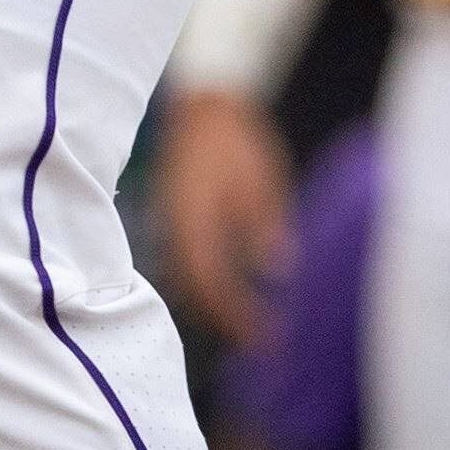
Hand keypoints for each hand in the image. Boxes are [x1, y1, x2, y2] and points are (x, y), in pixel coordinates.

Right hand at [156, 78, 298, 340]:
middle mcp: (175, 229)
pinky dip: (210, 286)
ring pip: (190, 281)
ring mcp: (171, 227)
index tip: (266, 336)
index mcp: (194, 219)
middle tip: (263, 342)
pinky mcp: (177, 223)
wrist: (204, 107)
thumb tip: (277, 269)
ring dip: (218, 306)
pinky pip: (189, 265)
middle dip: (227, 319)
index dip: (236, 313)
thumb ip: (263, 223)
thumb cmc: (235, 141)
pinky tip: (232, 295)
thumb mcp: (258, 179)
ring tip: (251, 327)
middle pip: (196, 290)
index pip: (211, 281)